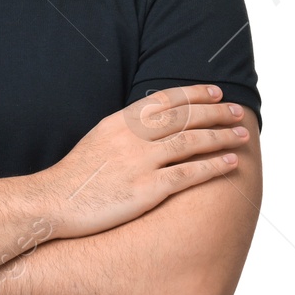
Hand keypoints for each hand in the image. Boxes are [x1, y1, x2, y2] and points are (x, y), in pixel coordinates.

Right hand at [39, 84, 248, 239]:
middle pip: (183, 117)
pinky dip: (214, 166)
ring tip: (243, 135)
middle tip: (238, 112)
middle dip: (215, 112)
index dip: (194, 94)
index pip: (164, 100)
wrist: (52, 202)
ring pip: (191, 141)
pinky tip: (231, 163)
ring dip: (221, 136)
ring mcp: (139, 162)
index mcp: (118, 122)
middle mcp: (131, 137)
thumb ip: (124, 131)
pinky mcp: (146, 189)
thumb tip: (149, 124)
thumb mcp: (96, 141)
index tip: (215, 92)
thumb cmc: (75, 177)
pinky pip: (188, 174)